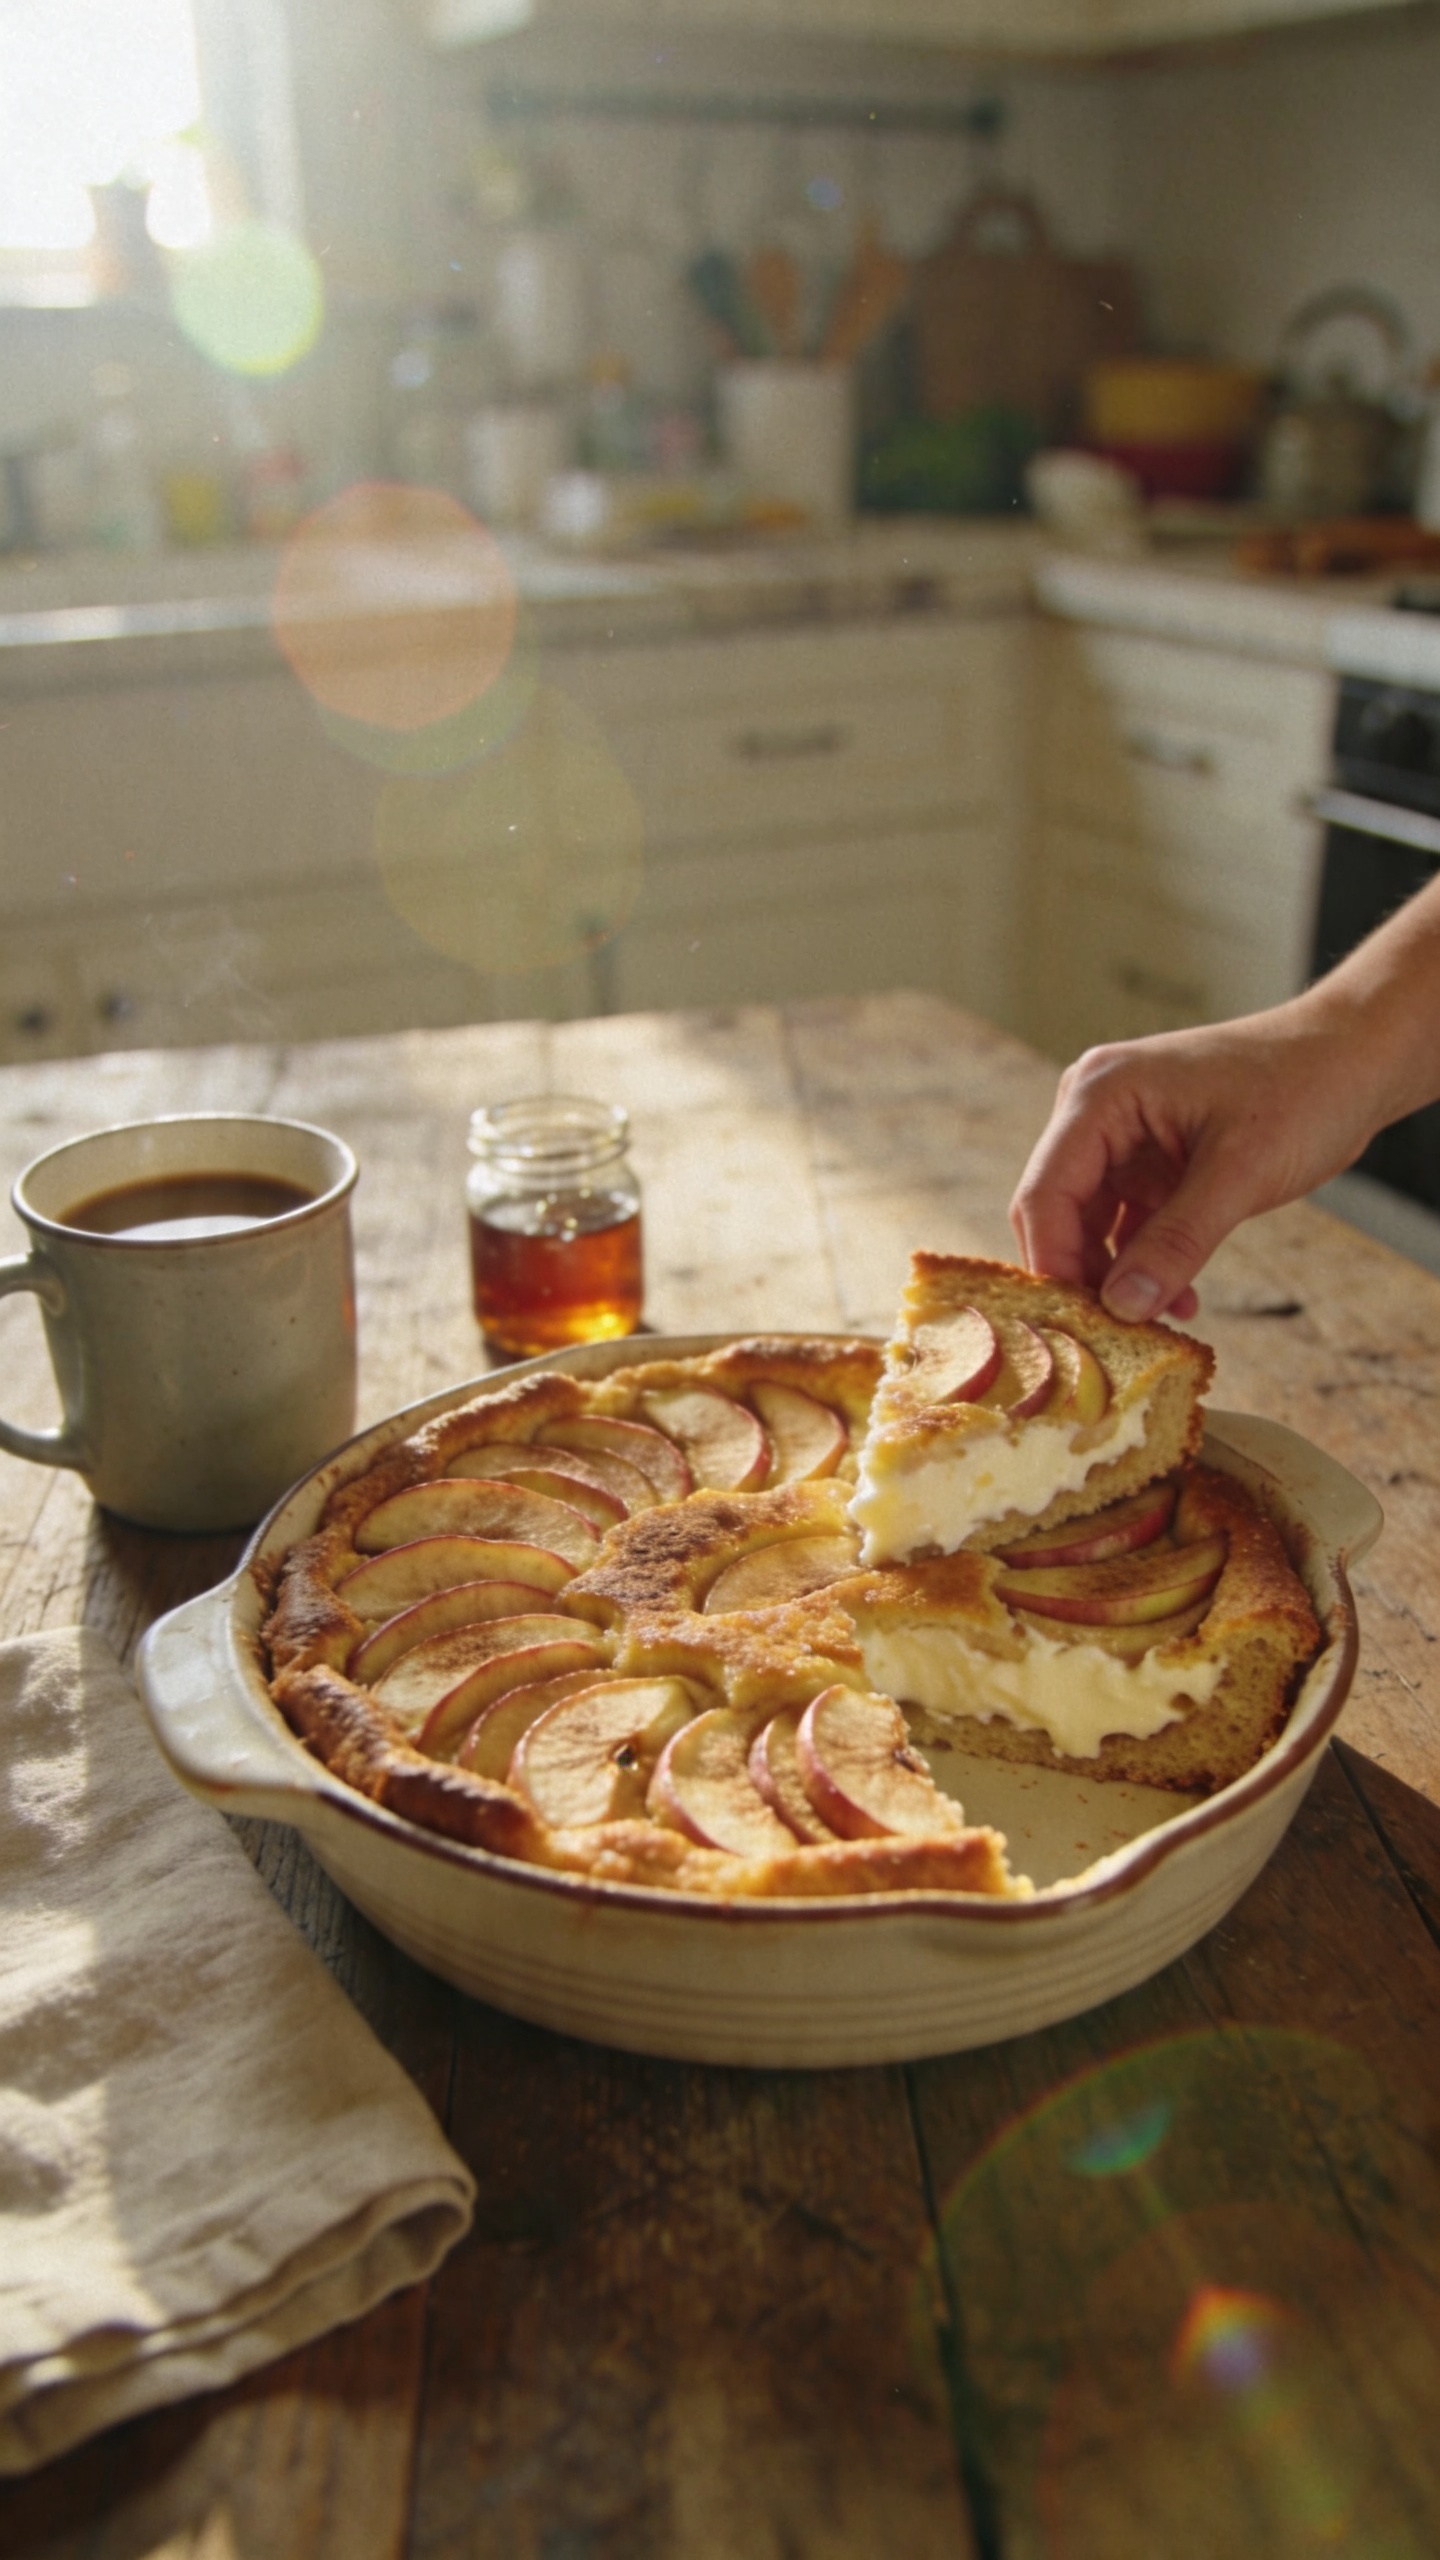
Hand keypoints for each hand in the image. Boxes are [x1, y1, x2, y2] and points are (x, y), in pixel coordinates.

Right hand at [1009, 1012, 1378, 1321]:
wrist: (1354, 1059)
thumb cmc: (1303, 1089)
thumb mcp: (1240, 1173)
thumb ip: (1177, 1241)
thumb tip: (1123, 1306)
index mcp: (1100, 1095)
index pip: (1046, 1192)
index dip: (1053, 1263)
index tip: (1073, 1327)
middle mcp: (1097, 1112)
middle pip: (1058, 1211)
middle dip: (1083, 1276)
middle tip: (1112, 1338)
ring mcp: (1123, 1136)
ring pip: (1092, 1225)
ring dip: (1120, 1277)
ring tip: (1160, 1322)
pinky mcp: (1151, 1160)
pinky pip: (1130, 1223)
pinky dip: (1149, 1262)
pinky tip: (1183, 1298)